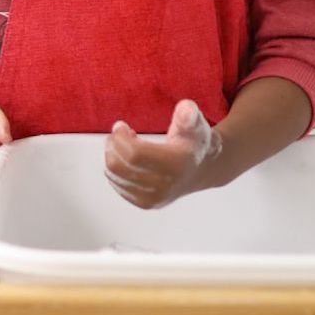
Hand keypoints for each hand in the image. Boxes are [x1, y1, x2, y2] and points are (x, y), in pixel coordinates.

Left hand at [104, 99, 221, 208]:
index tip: (122, 126)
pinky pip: (117, 186)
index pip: (134, 154)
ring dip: (112, 156)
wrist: (202, 169)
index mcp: (176, 165)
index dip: (121, 138)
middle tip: (118, 133)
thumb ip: (189, 114)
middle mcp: (165, 186)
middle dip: (113, 145)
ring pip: (114, 176)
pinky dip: (115, 170)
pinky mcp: (146, 204)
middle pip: (119, 166)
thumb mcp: (195, 124)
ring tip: (123, 145)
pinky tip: (127, 160)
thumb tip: (186, 110)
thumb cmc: (194, 143)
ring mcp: (154, 199)